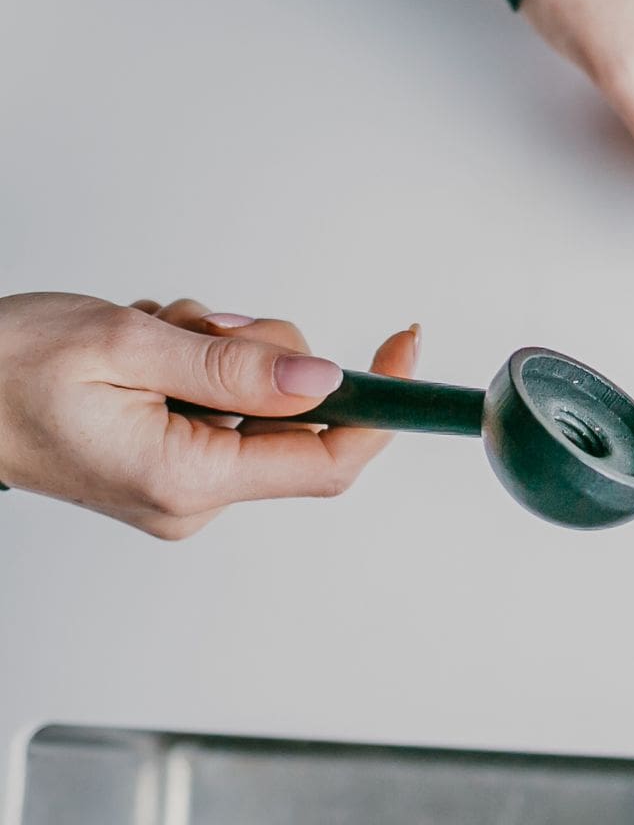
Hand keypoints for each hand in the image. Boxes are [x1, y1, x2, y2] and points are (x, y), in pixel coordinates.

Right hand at [0, 293, 418, 537]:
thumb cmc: (0, 371)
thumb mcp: (124, 346)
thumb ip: (231, 366)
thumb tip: (322, 379)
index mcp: (186, 480)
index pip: (327, 460)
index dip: (379, 406)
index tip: (402, 348)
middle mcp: (192, 497)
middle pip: (294, 418)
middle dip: (262, 355)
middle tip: (197, 328)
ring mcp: (180, 482)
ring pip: (258, 398)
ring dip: (220, 349)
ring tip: (151, 337)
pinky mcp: (169, 460)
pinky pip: (222, 400)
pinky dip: (196, 360)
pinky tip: (144, 351)